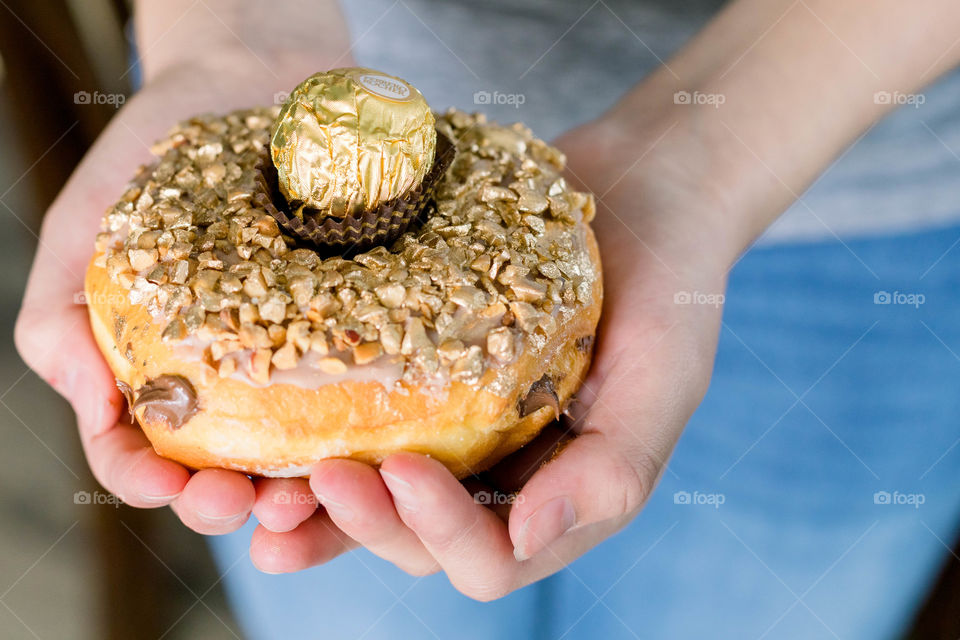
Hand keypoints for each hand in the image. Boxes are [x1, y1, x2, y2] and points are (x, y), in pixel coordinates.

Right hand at [14, 49, 347, 534]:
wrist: (252, 83)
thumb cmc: (157, 155)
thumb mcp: (85, 225)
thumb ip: (61, 315)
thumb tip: (92, 405)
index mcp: (157, 375)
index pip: (141, 455)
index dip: (150, 483)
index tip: (172, 481)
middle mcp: (231, 385)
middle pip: (228, 473)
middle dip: (236, 503)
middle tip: (255, 499)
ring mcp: (300, 364)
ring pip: (303, 455)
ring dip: (310, 491)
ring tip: (322, 487)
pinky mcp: (364, 336)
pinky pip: (374, 395)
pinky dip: (374, 430)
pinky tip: (385, 437)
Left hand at [248, 112, 737, 599]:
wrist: (638, 194)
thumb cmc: (666, 288)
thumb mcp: (663, 379)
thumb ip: (613, 471)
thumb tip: (528, 541)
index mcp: (559, 497)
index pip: (491, 554)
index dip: (440, 530)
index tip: (401, 467)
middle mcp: (501, 478)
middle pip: (417, 540)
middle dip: (361, 523)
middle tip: (311, 481)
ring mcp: (456, 434)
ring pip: (375, 500)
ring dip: (314, 511)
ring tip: (251, 498)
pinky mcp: (419, 380)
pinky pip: (360, 424)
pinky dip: (305, 444)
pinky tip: (254, 438)